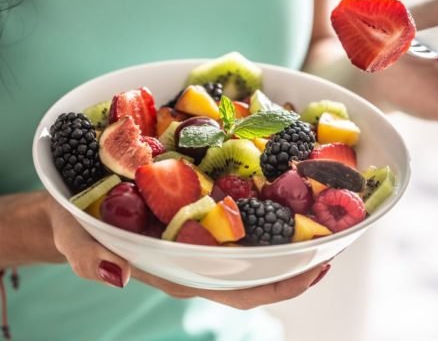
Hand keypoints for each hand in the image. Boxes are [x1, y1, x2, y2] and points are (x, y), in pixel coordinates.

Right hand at [47, 197, 328, 309]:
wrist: (74, 203)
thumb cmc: (78, 226)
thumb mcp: (77, 238)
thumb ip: (89, 257)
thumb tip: (115, 276)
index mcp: (182, 271)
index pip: (241, 291)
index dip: (281, 285)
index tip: (317, 270)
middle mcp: (201, 256)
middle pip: (261, 268)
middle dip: (300, 257)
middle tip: (336, 236)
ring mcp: (203, 233)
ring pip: (255, 238)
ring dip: (290, 225)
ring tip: (320, 205)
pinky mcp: (200, 208)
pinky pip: (240, 208)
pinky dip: (265, 196)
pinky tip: (280, 173)